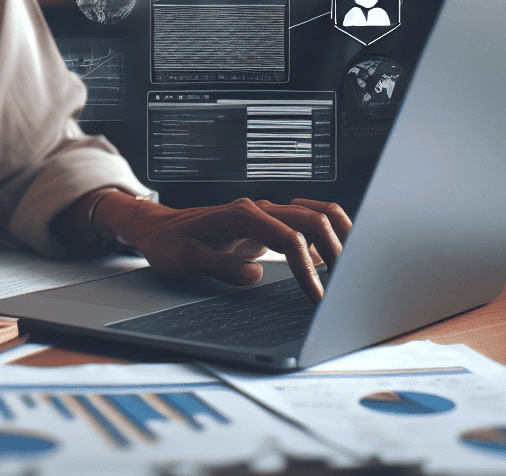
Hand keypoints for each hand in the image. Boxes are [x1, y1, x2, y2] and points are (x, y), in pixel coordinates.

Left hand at [95, 194, 352, 302]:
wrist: (157, 228)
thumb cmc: (168, 243)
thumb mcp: (185, 260)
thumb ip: (220, 266)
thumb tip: (254, 274)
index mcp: (240, 216)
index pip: (288, 238)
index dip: (306, 267)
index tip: (315, 295)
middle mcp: (256, 210)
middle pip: (311, 219)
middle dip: (334, 249)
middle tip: (345, 283)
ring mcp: (263, 216)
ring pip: (312, 214)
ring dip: (335, 236)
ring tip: (348, 267)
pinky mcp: (264, 226)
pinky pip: (302, 223)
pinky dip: (324, 235)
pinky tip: (330, 259)